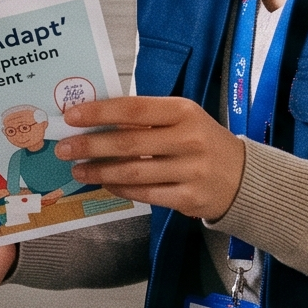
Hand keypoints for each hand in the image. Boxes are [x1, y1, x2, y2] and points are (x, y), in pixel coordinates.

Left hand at [56, 96, 244, 221]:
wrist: (243, 177)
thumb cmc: (202, 141)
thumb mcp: (182, 120)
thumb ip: (146, 119)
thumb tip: (97, 120)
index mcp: (184, 111)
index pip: (134, 109)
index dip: (99, 112)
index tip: (71, 116)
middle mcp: (189, 139)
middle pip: (128, 143)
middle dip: (90, 145)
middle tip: (64, 148)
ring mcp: (190, 170)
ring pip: (132, 172)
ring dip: (99, 171)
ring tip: (78, 170)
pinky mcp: (189, 198)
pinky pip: (144, 193)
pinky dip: (120, 188)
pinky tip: (104, 184)